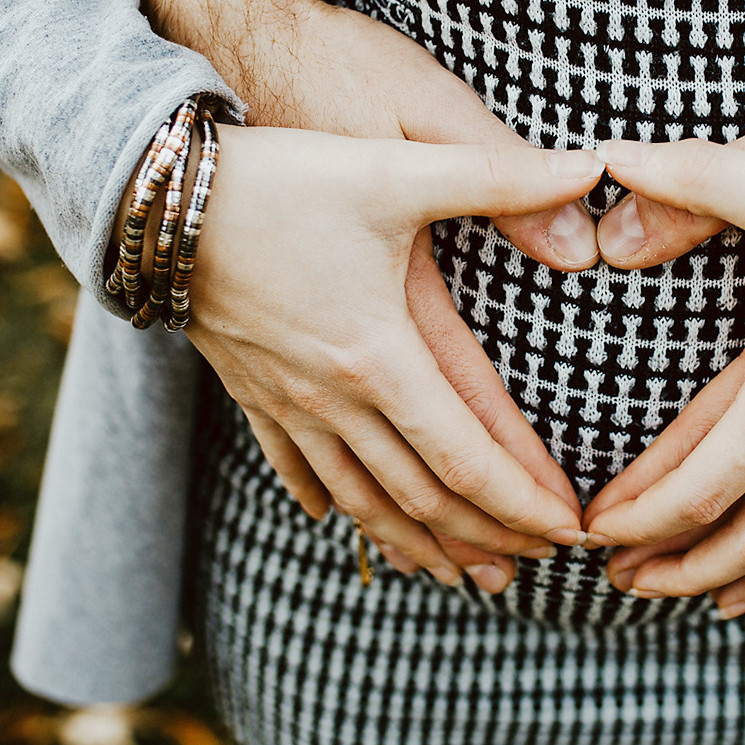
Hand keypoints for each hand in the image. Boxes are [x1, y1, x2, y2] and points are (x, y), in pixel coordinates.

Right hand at [187, 128, 605, 587]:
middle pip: (425, 495)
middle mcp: (334, 398)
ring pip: (364, 500)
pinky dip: (335, 506)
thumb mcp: (395, 169)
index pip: (469, 456)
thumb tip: (592, 170)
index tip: (574, 531)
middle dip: (490, 536)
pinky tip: (344, 522)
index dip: (526, 499)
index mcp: (381, 357)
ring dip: (422, 543)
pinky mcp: (250, 390)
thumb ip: (498, 175)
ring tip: (467, 575)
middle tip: (544, 562)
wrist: (153, 193)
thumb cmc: (280, 178)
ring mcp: (287, 402)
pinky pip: (296, 469)